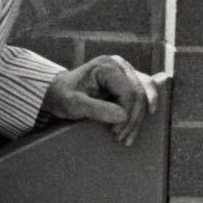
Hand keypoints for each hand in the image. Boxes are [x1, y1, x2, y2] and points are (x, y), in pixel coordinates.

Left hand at [44, 55, 162, 144]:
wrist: (58, 91)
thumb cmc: (63, 95)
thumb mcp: (73, 104)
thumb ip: (97, 109)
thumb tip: (123, 116)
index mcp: (107, 66)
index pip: (128, 92)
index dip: (126, 114)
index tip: (115, 131)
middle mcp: (120, 65)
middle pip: (139, 93)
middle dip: (133, 119)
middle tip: (121, 138)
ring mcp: (125, 71)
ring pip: (144, 94)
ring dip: (139, 118)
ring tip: (129, 137)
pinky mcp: (127, 80)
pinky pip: (142, 93)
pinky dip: (142, 110)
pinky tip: (141, 122)